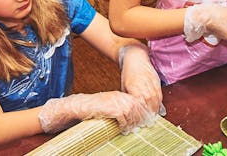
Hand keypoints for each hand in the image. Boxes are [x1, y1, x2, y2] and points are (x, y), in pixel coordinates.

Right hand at [39, 91, 154, 134]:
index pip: (138, 103)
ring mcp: (116, 102)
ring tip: (132, 130)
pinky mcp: (111, 108)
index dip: (143, 113)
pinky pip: (123, 117)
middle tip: (141, 128)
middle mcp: (121, 97)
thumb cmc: (96, 109)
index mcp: (122, 96)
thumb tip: (133, 121)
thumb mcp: (111, 108)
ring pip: (132, 113)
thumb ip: (122, 111)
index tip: (145, 122)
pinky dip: (124, 124)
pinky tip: (123, 129)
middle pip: (138, 108)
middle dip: (140, 119)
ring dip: (133, 123)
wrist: (81, 106)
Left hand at [119, 44, 162, 114]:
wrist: (136, 58)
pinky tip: (157, 107)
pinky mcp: (157, 82)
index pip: (140, 106)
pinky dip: (159, 102)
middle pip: (149, 105)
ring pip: (156, 100)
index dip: (140, 115)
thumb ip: (129, 98)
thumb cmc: (128, 72)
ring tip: (153, 116)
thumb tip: (130, 110)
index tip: (139, 121)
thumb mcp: (124, 87)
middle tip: (147, 121)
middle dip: (149, 114)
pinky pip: (160, 94)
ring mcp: (152, 84)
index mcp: (135, 89)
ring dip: (155, 109)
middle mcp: (145, 87)